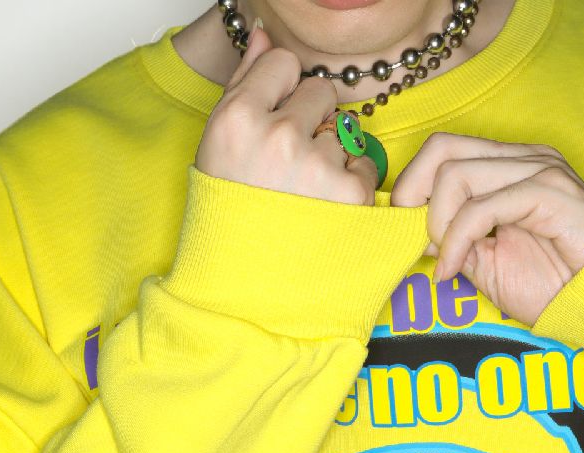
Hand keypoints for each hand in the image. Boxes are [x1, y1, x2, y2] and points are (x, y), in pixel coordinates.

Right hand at [195, 23, 378, 204]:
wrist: (241, 287)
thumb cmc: (227, 217)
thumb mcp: (218, 146)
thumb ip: (244, 83)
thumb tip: (266, 35)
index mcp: (237, 118)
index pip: (286, 64)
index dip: (283, 95)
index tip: (273, 128)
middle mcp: (278, 137)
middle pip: (322, 93)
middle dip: (312, 122)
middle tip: (289, 168)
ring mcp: (316, 167)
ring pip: (344, 131)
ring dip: (331, 157)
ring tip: (304, 196)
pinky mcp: (349, 196)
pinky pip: (365, 166)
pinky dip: (351, 185)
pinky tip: (324, 210)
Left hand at [390, 133, 583, 326]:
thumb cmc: (552, 283)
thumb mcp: (486, 263)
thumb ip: (452, 241)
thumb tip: (413, 232)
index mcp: (507, 166)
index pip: (442, 149)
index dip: (411, 188)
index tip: (406, 233)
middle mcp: (522, 158)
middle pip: (441, 149)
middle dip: (413, 198)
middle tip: (417, 243)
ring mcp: (538, 170)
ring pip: (456, 174)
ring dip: (438, 226)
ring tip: (448, 263)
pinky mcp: (550, 192)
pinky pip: (483, 207)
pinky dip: (457, 242)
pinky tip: (455, 271)